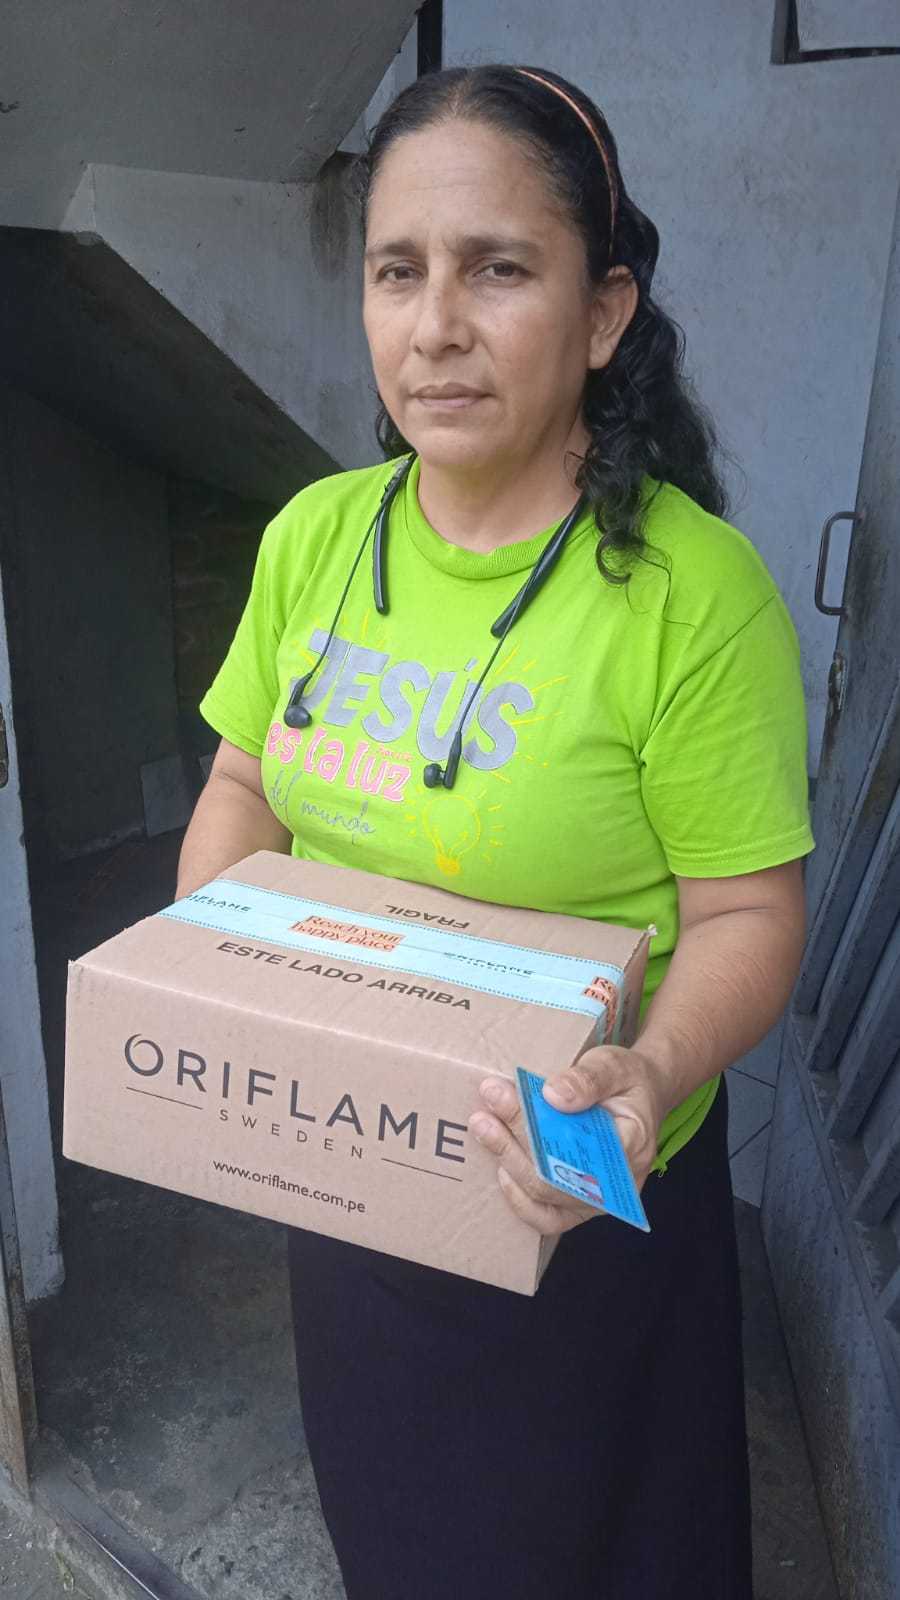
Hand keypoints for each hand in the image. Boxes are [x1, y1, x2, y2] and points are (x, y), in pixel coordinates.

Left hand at [467, 1045, 665, 1237]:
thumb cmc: (627, 1081)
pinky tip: (500, 1165)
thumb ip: (588, 1078)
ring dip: (509, 1164)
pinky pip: (545, 1216)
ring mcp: (598, 1200)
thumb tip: (553, 1095)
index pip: (580, 1150)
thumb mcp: (614, 1065)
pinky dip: (518, 1195)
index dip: (536, 1129)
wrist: (638, 1095)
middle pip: (556, 1178)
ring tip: (483, 1128)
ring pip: (546, 1200)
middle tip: (483, 1112)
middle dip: (513, 1144)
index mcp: (633, 1144)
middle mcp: (617, 1184)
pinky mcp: (578, 1205)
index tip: (504, 1097)